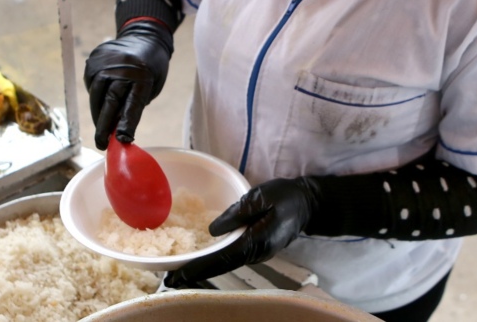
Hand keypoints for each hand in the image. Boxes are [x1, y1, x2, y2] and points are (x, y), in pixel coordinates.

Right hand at [83, 20, 171, 149]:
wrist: (144, 36)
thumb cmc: (152, 68)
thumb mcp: (152, 86)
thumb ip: (135, 104)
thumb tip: (116, 127)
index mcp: (143, 76)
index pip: (132, 104)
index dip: (127, 123)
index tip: (121, 139)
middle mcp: (122, 68)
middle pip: (110, 102)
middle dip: (104, 126)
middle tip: (101, 143)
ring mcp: (105, 62)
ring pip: (96, 96)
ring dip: (98, 114)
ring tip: (102, 126)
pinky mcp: (94, 59)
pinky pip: (91, 85)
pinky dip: (96, 96)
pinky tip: (103, 98)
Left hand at [164, 177, 319, 286]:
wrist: (307, 203)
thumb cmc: (285, 197)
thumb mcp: (261, 197)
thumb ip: (238, 213)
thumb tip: (212, 230)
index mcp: (256, 241)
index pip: (223, 259)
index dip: (199, 268)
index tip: (179, 275)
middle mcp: (255, 253)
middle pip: (221, 266)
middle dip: (196, 273)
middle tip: (169, 280)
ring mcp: (256, 253)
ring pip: (225, 263)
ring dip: (202, 268)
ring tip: (178, 272)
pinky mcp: (254, 247)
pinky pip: (231, 257)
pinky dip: (213, 260)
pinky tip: (199, 259)